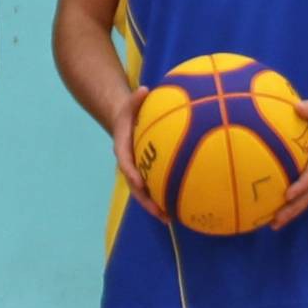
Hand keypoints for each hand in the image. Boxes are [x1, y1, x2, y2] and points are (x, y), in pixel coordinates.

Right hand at [109, 84, 167, 223]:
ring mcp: (139, 171)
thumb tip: (144, 89)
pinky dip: (168, 195)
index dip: (132, 175)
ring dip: (157, 206)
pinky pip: (158, 185)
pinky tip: (186, 203)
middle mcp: (130, 165)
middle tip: (160, 213)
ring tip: (172, 219)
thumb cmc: (128, 112)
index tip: (139, 182)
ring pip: (146, 192)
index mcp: (123, 150)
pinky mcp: (148, 172)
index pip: (125, 165)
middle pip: (137, 188)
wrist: (122, 122)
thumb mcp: (129, 103)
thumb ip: (135, 99)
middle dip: (147, 202)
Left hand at [266, 99, 307, 231]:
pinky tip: (270, 214)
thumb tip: (298, 107)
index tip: (288, 194)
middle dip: (293, 209)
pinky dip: (289, 206)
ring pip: (306, 200)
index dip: (302, 185)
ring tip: (272, 225)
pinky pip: (302, 196)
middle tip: (276, 220)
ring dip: (290, 213)